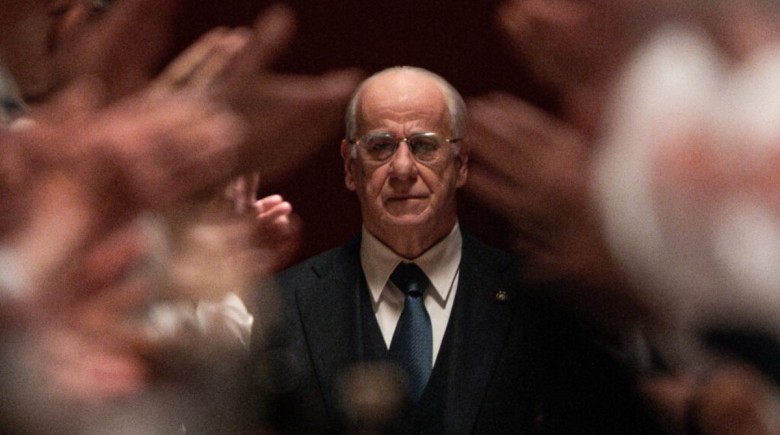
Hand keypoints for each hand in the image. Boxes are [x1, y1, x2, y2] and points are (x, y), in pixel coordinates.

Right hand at [465, 92, 651, 326]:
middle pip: (504, 154)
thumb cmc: (610, 257)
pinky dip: (525, 115)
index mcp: (538, 213)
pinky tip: (513, 108)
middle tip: (459, 121)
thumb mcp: (570, 271)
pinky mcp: (579, 150)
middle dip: (479, 137)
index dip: (474, 178)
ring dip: (498, 120)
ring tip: (479, 106)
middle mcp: (547, 183)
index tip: (457, 166)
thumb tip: (521, 249)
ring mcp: (564, 163)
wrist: (652, 240)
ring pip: (522, 136)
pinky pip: (545, 127)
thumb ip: (539, 262)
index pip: (495, 191)